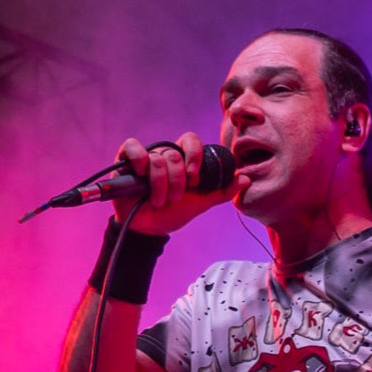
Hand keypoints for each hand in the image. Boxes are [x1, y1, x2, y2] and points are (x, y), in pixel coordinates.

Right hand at [110, 131, 227, 236]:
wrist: (149, 229)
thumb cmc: (173, 214)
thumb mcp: (200, 203)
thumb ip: (222, 191)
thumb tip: (245, 179)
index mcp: (183, 160)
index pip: (191, 141)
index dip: (194, 156)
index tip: (195, 179)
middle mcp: (165, 155)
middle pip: (174, 154)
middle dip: (177, 181)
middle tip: (175, 198)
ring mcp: (145, 157)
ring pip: (158, 158)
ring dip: (160, 184)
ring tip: (158, 201)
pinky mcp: (126, 161)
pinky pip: (133, 147)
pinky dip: (139, 160)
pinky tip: (141, 175)